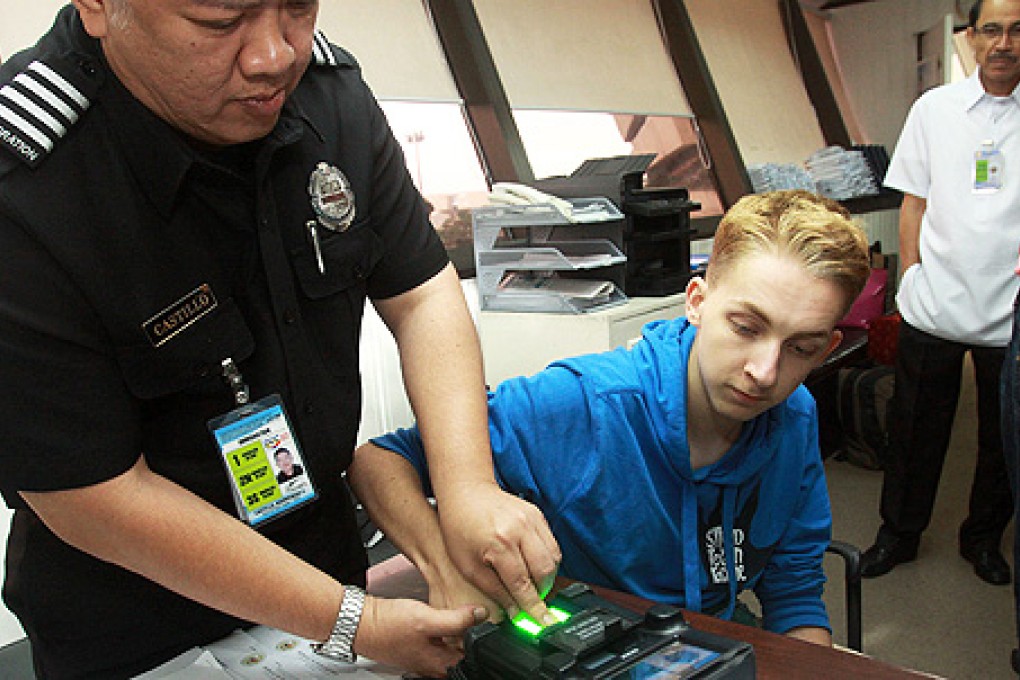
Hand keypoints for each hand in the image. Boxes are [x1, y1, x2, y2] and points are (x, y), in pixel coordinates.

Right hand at [354, 595, 486, 677]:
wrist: (360, 622)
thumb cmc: (387, 625)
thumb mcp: (426, 619)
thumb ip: (456, 620)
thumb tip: (481, 616)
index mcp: (440, 665)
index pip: (474, 657)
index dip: (481, 637)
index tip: (484, 620)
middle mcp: (434, 666)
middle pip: (463, 651)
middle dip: (469, 633)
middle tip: (470, 613)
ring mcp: (425, 657)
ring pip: (451, 645)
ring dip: (456, 629)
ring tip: (456, 612)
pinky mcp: (417, 647)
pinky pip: (439, 640)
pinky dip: (443, 627)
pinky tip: (440, 615)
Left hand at [437, 481, 560, 624]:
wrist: (466, 491)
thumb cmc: (459, 526)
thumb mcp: (468, 565)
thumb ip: (494, 589)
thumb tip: (515, 611)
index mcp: (499, 543)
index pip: (522, 584)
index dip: (532, 607)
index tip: (540, 623)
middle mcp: (520, 530)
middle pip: (544, 572)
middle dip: (542, 593)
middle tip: (532, 602)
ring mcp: (531, 519)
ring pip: (554, 558)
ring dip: (547, 577)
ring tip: (532, 584)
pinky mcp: (537, 514)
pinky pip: (552, 544)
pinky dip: (548, 560)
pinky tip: (534, 566)